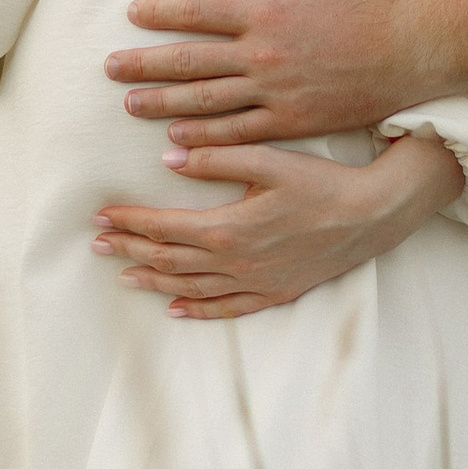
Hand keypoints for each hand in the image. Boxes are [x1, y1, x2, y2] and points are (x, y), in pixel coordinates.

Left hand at [93, 131, 461, 318]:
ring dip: (153, 279)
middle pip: (169, 259)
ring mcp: (254, 284)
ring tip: (123, 273)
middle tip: (97, 243)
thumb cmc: (320, 183)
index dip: (129, 222)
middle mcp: (235, 263)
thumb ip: (216, 158)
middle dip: (130, 250)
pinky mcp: (274, 294)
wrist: (370, 216)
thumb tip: (169, 158)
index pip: (164, 227)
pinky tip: (174, 308)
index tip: (101, 214)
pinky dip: (195, 310)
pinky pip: (225, 308)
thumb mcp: (268, 159)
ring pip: (190, 287)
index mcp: (228, 228)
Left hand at [105, 0, 420, 142]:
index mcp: (266, 10)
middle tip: (107, 66)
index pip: (199, 10)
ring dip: (162, 104)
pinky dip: (203, 139)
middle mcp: (263, 54)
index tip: (129, 14)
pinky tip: (175, 142)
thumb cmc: (369, 2)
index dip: (160, 12)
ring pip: (205, 101)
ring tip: (129, 104)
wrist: (410, 52)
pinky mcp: (290, 123)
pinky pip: (237, 134)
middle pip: (189, 60)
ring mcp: (275, 92)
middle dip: (143, 63)